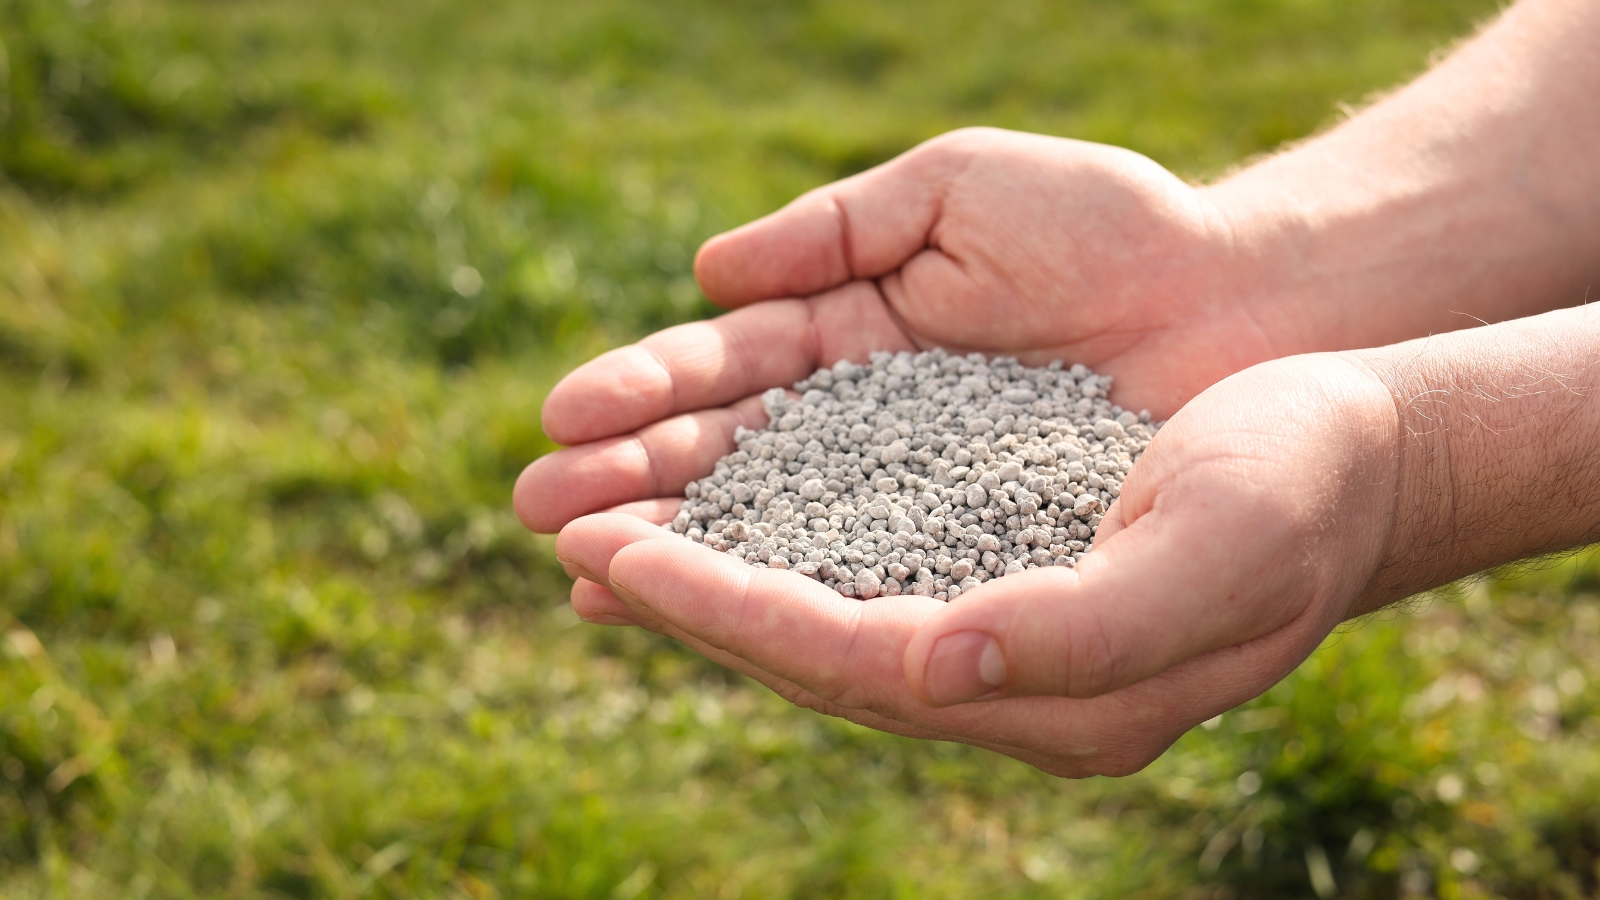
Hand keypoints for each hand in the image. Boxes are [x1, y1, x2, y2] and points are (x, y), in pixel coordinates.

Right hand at [517, 127, 1304, 533]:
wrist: (1244, 302)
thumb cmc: (1112, 227)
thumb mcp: (961, 192)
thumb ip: (838, 228)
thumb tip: (709, 272)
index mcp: (851, 335)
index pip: (727, 373)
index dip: (644, 396)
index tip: (560, 420)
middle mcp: (869, 427)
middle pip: (731, 462)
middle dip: (634, 485)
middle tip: (538, 511)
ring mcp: (916, 496)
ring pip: (780, 529)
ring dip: (683, 550)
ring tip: (584, 570)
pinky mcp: (974, 554)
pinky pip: (869, 580)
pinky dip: (790, 596)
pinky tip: (710, 621)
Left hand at [551, 354, 1402, 774]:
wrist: (1353, 450)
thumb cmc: (1298, 494)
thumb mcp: (1213, 557)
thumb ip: (1077, 630)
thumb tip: (929, 668)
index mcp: (1050, 695)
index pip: (848, 662)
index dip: (728, 612)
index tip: (620, 561)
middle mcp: (1003, 675)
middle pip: (808, 647)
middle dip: (687, 595)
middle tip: (570, 539)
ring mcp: (993, 624)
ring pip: (820, 605)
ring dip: (714, 569)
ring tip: (610, 530)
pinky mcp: (991, 561)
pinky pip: (858, 558)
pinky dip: (779, 533)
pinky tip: (720, 502)